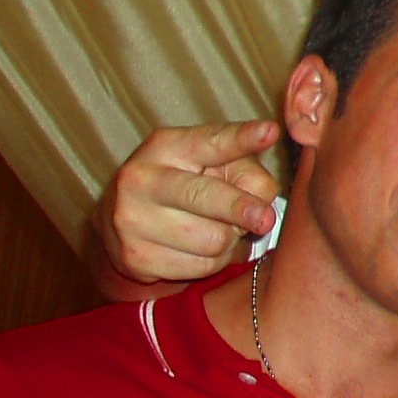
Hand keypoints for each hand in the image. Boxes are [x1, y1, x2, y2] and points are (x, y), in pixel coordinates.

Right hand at [94, 122, 279, 289]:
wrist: (128, 220)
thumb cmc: (189, 184)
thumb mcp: (216, 165)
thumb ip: (247, 173)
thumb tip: (262, 206)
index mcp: (167, 146)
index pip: (211, 142)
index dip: (242, 139)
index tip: (269, 132)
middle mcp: (142, 179)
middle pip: (205, 196)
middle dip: (239, 208)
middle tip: (264, 219)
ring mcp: (133, 220)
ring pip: (212, 239)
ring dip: (229, 238)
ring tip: (216, 227)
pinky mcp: (137, 257)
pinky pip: (202, 265)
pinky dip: (213, 261)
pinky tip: (199, 248)